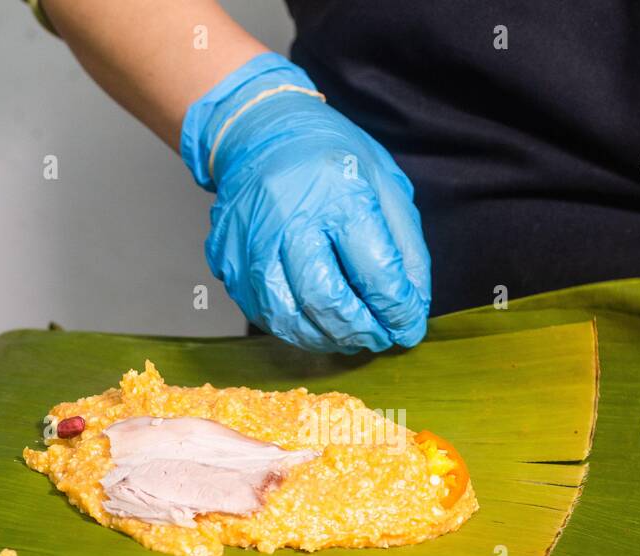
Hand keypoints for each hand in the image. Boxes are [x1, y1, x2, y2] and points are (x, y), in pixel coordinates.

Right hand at [181, 54, 429, 353]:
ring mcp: (251, 242)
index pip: (375, 273)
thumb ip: (406, 248)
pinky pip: (262, 313)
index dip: (398, 311)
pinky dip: (295, 329)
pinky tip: (316, 322)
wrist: (258, 132)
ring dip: (327, 339)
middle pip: (327, 301)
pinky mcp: (228, 261)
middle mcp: (288, 218)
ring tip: (350, 336)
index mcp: (338, 195)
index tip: (408, 326)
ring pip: (289, 318)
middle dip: (362, 331)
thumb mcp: (385, 185)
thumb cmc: (329, 156)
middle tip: (380, 337)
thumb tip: (411, 311)